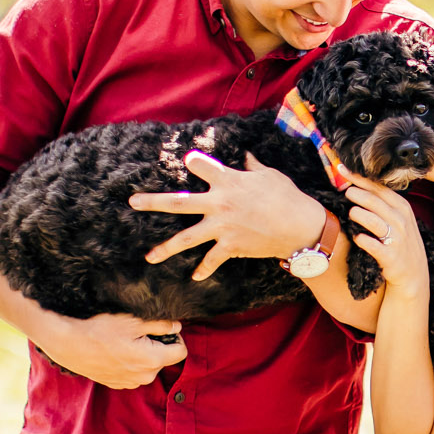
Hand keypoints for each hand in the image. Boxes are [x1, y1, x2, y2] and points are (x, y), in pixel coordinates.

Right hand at [36, 312, 186, 389]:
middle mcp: (144, 376)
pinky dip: (130, 363)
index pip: (181, 352)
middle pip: (164, 359)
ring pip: (148, 367)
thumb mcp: (133, 321)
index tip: (164, 329)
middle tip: (139, 333)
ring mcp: (130, 383)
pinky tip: (116, 351)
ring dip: (143, 355)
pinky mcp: (117, 384)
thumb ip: (160, 324)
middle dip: (158, 346)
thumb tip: (177, 327)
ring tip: (124, 342)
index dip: (176, 338)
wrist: (68, 344)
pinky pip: (133, 373)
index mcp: (152, 360)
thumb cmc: (99, 330)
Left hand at [129, 150, 325, 280]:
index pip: (199, 164)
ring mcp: (222, 227)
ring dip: (165, 248)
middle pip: (177, 203)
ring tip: (149, 256)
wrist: (301, 227)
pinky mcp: (230, 246)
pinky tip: (194, 277)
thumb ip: (252, 166)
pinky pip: (212, 260)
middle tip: (133, 202)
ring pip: (186, 238)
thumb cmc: (287, 196)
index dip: (193, 161)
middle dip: (152, 202)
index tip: (189, 160)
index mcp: (227, 180)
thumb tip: (246, 157)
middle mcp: (218, 203)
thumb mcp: (269, 175)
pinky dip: (204, 269)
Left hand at [345, 176, 428, 294]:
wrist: (413, 274)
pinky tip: (356, 237)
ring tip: (350, 213)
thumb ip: (383, 204)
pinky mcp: (390, 256)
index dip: (359, 178)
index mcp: (402, 207)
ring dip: (358, 214)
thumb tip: (357, 186)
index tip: (342, 170)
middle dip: (356, 193)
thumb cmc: (400, 242)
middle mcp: (401, 220)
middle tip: (344, 192)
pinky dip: (361, 239)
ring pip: (372, 220)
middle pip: (374, 200)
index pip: (378, 188)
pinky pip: (372, 244)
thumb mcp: (399, 219)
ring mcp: (397, 238)